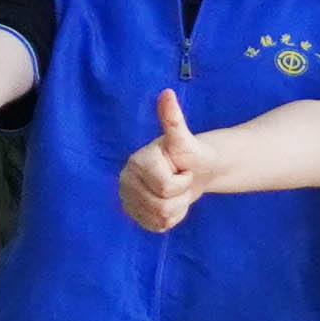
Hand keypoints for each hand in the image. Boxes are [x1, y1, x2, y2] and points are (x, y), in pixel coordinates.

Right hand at [118, 90, 220, 233]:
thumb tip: (167, 93)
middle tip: (181, 180)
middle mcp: (125, 180)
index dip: (183, 181)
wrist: (194, 170)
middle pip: (162, 206)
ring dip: (178, 207)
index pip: (167, 188)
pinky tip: (171, 201)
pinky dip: (172, 217)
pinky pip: (158, 227)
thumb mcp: (186, 138)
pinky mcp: (134, 214)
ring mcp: (127, 198)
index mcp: (136, 161)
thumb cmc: (191, 153)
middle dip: (181, 195)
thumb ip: (174, 119)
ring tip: (177, 190)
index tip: (182, 168)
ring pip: (161, 218)